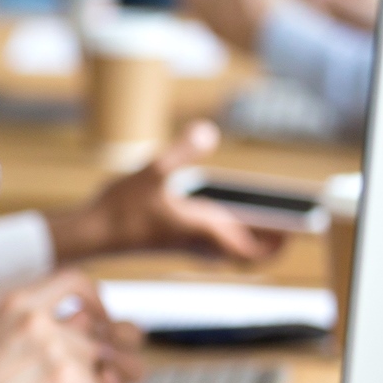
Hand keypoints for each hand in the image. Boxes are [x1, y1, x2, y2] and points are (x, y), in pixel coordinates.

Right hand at [2, 271, 145, 382]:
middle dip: (95, 364)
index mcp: (18, 302)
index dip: (95, 301)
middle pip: (96, 337)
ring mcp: (57, 349)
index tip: (98, 323)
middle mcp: (40, 320)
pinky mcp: (69, 380)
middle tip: (80, 382)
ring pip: (101, 368)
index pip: (74, 280)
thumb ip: (29, 322)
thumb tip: (81, 321)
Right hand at [46, 121, 283, 262]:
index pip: (251, 252)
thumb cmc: (119, 209)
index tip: (292, 231)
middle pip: (244, 251)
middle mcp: (197, 241)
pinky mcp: (171, 241)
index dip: (276, 245)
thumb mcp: (152, 171)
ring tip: (259, 214)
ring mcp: (184, 243)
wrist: (89, 234)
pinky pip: (209, 242)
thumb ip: (182, 150)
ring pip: (226, 247)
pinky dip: (223, 231)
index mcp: (202, 229)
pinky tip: (216, 209)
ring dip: (245, 236)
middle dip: (267, 239)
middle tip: (285, 220)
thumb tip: (208, 130)